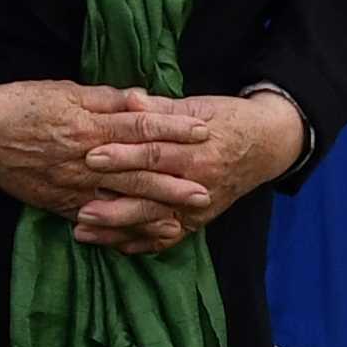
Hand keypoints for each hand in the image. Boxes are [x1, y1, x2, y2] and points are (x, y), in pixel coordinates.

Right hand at [0, 78, 212, 222]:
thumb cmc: (23, 104)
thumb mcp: (66, 91)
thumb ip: (106, 98)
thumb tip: (143, 99)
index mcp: (90, 124)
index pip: (142, 127)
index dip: (174, 130)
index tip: (204, 131)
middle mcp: (86, 158)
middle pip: (138, 171)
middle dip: (174, 182)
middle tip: (208, 189)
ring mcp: (72, 185)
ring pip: (120, 201)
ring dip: (153, 212)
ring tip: (182, 220)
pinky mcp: (59, 203)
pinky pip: (95, 220)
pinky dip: (119, 230)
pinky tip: (140, 236)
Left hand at [59, 90, 304, 251]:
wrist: (267, 144)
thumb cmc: (228, 119)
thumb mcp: (198, 106)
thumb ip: (161, 110)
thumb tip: (131, 100)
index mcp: (196, 150)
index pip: (154, 154)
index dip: (123, 156)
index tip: (92, 156)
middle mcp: (198, 183)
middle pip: (151, 196)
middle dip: (115, 204)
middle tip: (79, 208)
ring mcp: (198, 206)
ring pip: (154, 223)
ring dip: (118, 229)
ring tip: (83, 231)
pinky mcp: (199, 221)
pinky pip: (168, 238)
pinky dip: (141, 244)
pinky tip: (113, 246)